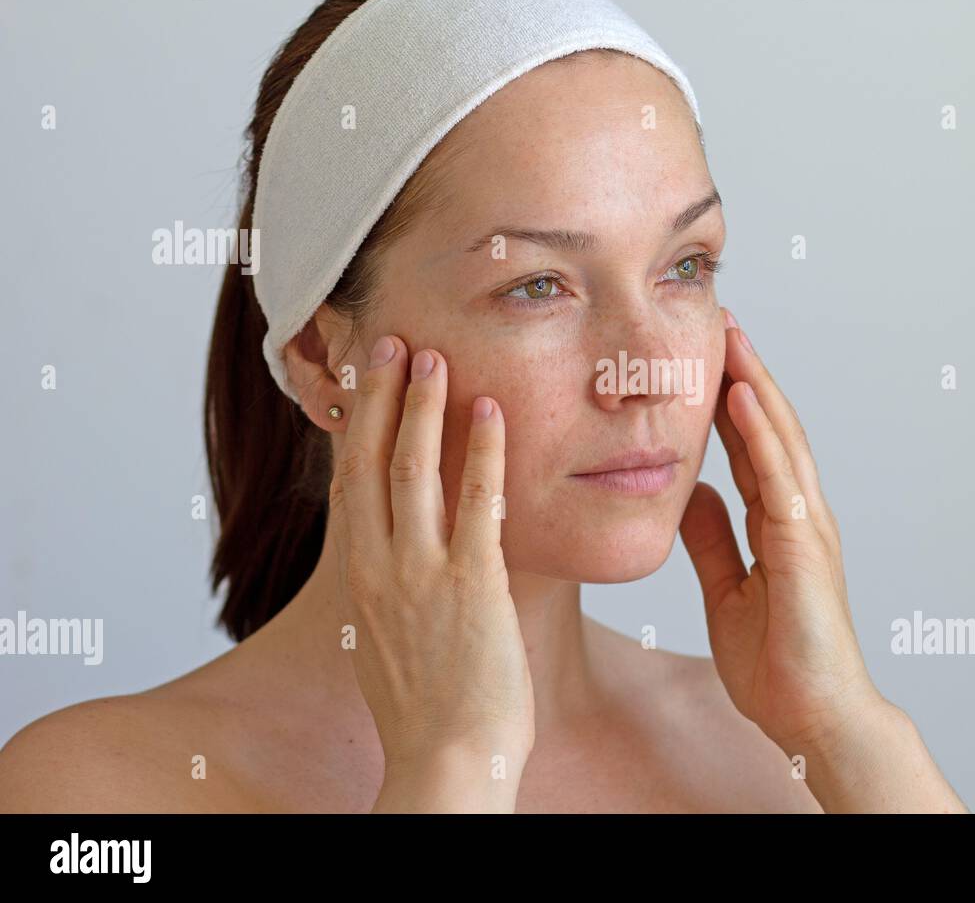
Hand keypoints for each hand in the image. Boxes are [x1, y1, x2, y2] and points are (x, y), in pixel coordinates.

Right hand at [330, 334, 533, 808]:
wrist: (446, 762)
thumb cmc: (428, 711)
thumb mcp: (389, 640)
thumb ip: (393, 589)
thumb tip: (403, 560)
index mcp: (360, 578)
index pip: (348, 483)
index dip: (351, 426)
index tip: (360, 381)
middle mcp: (379, 567)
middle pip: (367, 462)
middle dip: (377, 397)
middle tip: (390, 344)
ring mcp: (421, 573)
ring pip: (412, 469)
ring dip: (422, 407)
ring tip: (432, 357)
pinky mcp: (472, 585)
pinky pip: (477, 503)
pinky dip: (482, 452)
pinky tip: (493, 412)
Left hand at [680, 309, 884, 757]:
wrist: (813, 719)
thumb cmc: (779, 663)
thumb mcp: (727, 589)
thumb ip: (714, 540)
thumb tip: (692, 494)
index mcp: (779, 524)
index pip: (752, 448)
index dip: (729, 402)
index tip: (705, 358)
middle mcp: (799, 515)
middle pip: (770, 430)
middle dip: (746, 374)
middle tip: (720, 322)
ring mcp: (808, 527)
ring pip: (781, 441)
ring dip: (756, 385)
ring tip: (731, 338)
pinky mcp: (806, 549)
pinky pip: (780, 479)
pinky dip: (761, 435)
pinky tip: (741, 398)